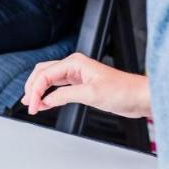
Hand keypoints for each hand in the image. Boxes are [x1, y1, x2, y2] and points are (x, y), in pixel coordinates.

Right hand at [22, 53, 151, 118]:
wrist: (139, 97)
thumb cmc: (123, 91)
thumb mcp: (91, 94)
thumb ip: (65, 96)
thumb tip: (46, 100)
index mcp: (75, 63)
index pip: (45, 74)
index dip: (35, 90)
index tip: (32, 105)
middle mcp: (74, 66)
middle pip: (43, 73)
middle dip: (33, 87)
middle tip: (29, 104)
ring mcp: (76, 75)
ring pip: (49, 79)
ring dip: (39, 90)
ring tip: (31, 103)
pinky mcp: (80, 85)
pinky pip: (58, 87)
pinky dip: (49, 95)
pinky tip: (44, 103)